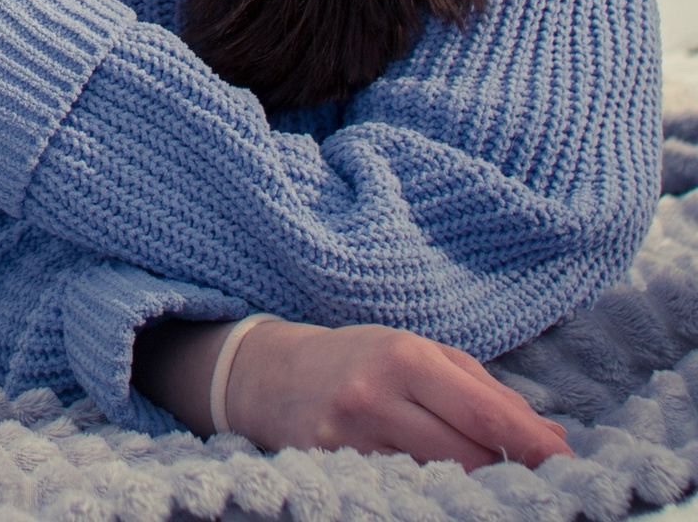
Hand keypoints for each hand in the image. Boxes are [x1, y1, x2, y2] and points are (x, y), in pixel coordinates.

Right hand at [226, 320, 567, 468]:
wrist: (273, 376)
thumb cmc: (361, 359)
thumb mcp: (422, 353)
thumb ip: (487, 392)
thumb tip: (551, 438)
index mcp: (405, 359)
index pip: (488, 416)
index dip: (537, 447)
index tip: (571, 464)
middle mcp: (375, 398)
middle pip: (470, 457)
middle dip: (508, 469)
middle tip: (530, 473)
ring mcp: (350, 439)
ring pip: (441, 480)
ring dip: (474, 483)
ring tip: (487, 477)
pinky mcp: (334, 466)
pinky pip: (404, 490)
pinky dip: (433, 490)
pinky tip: (441, 484)